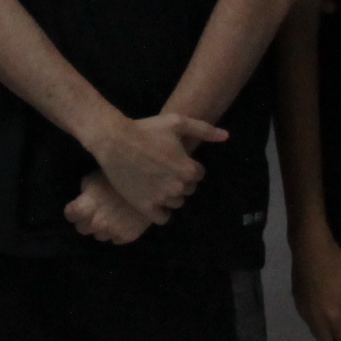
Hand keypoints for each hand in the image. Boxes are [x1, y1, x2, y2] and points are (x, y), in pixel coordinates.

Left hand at [64, 172, 147, 245]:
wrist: (149, 184)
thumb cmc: (118, 178)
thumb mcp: (95, 178)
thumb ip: (85, 192)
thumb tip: (83, 199)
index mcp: (84, 208)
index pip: (70, 215)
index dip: (73, 211)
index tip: (79, 207)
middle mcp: (95, 223)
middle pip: (82, 229)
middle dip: (86, 221)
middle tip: (96, 211)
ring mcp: (112, 232)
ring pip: (100, 236)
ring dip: (103, 227)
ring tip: (112, 215)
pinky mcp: (127, 237)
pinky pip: (116, 240)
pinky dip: (118, 232)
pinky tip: (124, 220)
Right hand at [91, 111, 219, 224]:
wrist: (114, 141)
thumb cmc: (146, 129)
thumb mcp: (177, 122)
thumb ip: (204, 129)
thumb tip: (226, 136)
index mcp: (188, 169)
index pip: (198, 175)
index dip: (188, 166)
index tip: (175, 160)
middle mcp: (177, 187)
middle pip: (189, 190)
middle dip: (181, 181)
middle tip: (165, 170)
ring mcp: (161, 198)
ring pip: (177, 203)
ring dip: (171, 195)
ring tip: (157, 183)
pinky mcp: (144, 206)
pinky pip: (162, 218)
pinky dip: (161, 212)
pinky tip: (154, 200)